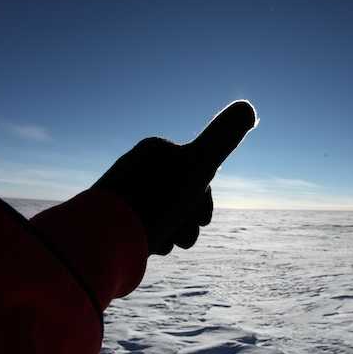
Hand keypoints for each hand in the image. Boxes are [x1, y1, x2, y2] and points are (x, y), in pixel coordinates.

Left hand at [95, 100, 255, 254]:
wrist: (104, 239)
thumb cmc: (155, 201)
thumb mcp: (197, 166)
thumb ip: (224, 137)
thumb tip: (249, 106)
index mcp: (157, 150)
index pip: (197, 175)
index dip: (204, 201)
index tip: (201, 218)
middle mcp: (139, 167)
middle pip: (182, 197)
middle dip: (189, 222)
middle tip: (182, 235)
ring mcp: (125, 194)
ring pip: (166, 216)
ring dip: (173, 234)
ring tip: (163, 243)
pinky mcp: (115, 219)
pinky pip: (145, 228)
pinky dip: (153, 240)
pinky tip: (147, 246)